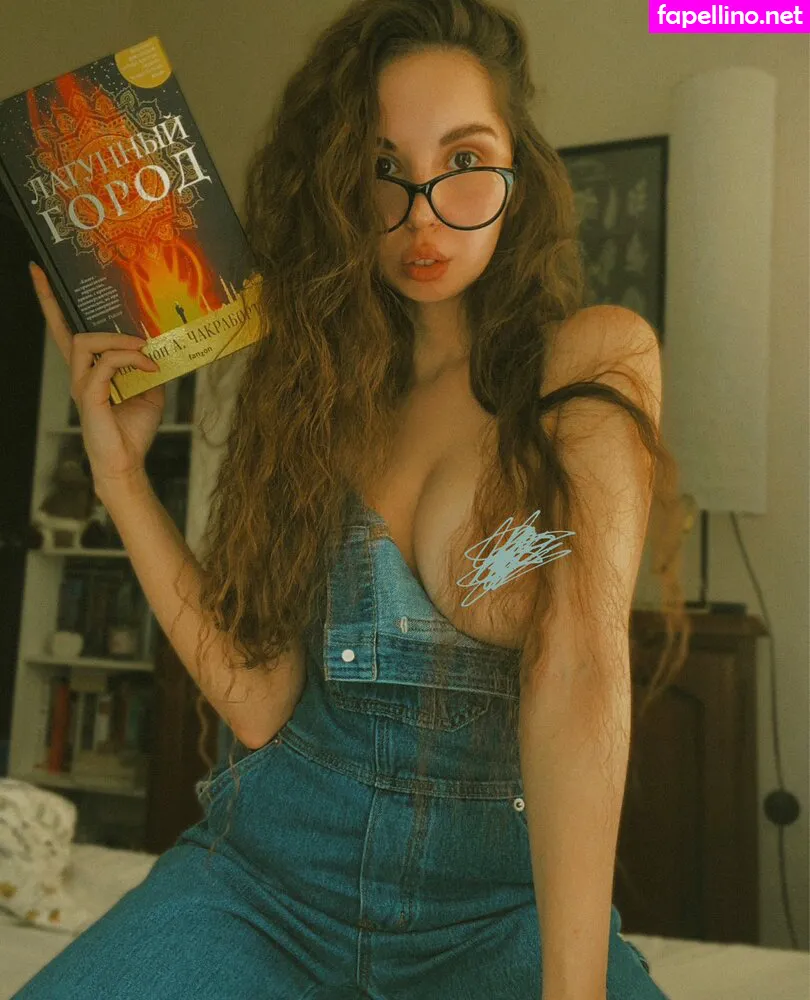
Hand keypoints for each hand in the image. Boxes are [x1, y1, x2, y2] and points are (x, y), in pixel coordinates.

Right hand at [29, 262, 164, 492]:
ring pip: (86, 342)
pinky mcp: (89, 396)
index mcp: (89, 370)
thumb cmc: (133, 429)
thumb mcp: (149, 390)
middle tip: (102, 298)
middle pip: (67, 331)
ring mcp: (81, 385)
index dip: (51, 303)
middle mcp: (79, 374)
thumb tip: (162, 345)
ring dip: (119, 340)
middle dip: (65, 305)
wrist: (128, 462)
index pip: (65, 331)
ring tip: (144, 348)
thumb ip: (148, 366)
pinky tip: (149, 364)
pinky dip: (130, 359)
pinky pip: (105, 364)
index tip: (39, 272)